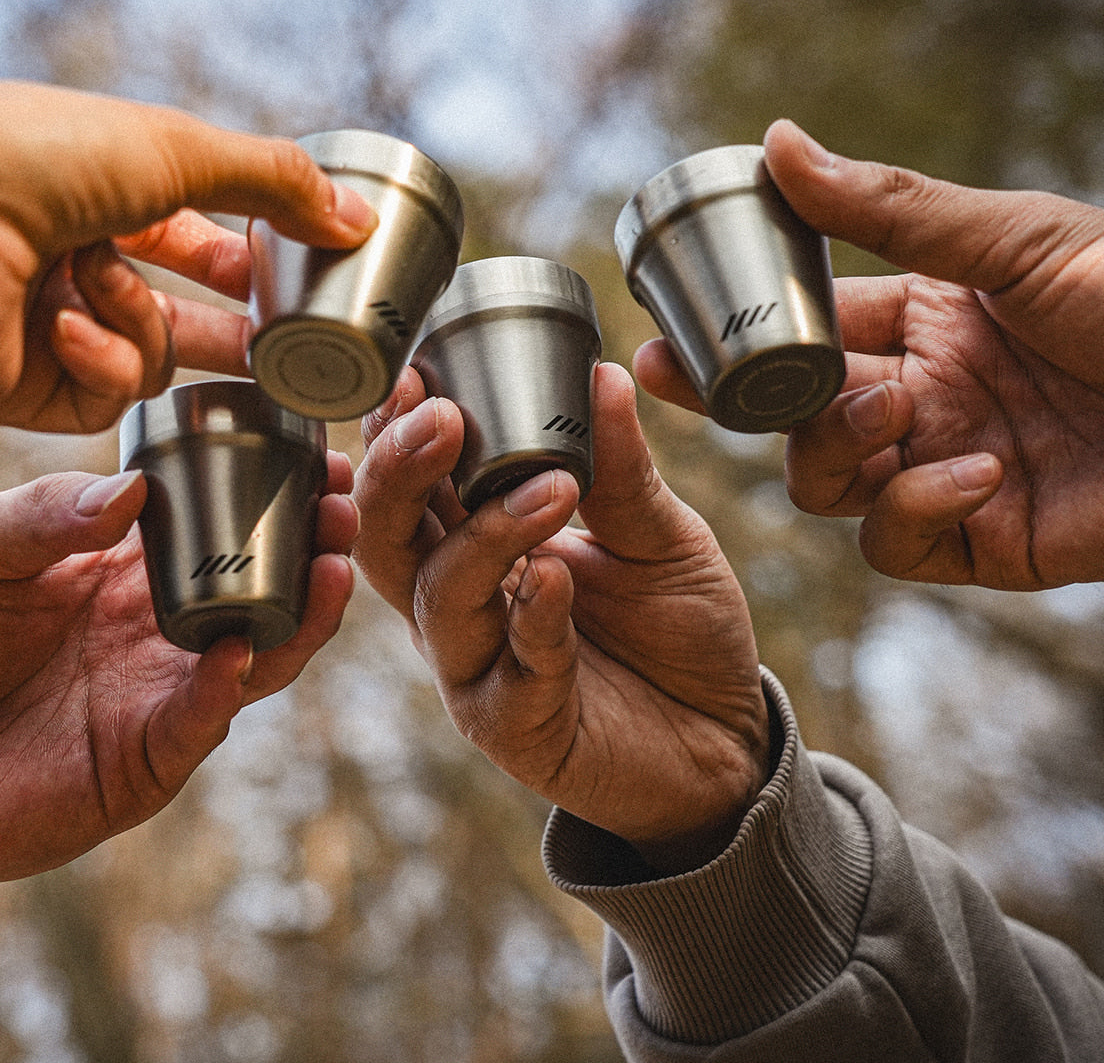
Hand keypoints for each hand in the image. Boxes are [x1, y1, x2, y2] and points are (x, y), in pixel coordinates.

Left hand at [0, 81, 376, 431]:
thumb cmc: (39, 158)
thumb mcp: (177, 149)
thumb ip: (277, 184)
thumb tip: (358, 219)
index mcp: (110, 201)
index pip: (201, 246)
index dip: (252, 267)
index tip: (307, 284)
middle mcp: (84, 268)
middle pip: (191, 320)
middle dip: (238, 335)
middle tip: (288, 352)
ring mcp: (60, 333)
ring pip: (157, 362)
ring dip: (137, 321)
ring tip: (95, 285)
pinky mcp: (36, 392)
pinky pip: (112, 397)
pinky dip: (97, 358)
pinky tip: (57, 324)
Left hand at [0, 461, 357, 898]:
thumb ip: (46, 512)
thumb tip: (133, 488)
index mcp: (132, 572)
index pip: (226, 530)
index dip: (279, 498)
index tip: (320, 461)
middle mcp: (161, 632)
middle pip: (266, 592)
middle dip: (315, 552)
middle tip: (343, 511)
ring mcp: (160, 696)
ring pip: (259, 658)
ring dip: (303, 619)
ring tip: (329, 570)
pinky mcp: (144, 761)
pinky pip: (200, 722)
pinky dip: (224, 690)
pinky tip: (237, 652)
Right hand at [352, 362, 768, 875]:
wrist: (721, 734)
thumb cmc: (675, 627)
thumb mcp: (658, 534)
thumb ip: (620, 470)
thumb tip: (604, 374)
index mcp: (474, 546)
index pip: (411, 484)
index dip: (396, 433)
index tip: (414, 374)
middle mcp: (458, 604)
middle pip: (386, 537)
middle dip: (399, 473)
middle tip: (439, 416)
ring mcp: (478, 669)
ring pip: (440, 597)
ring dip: (486, 536)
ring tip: (548, 489)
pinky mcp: (515, 728)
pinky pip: (510, 670)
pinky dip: (533, 619)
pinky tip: (555, 579)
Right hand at [635, 120, 1103, 588]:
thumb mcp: (1013, 239)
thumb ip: (886, 206)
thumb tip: (775, 143)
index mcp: (926, 322)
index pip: (803, 334)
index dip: (734, 339)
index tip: (666, 342)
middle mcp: (923, 398)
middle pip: (795, 418)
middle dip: (750, 406)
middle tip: (714, 383)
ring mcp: (945, 471)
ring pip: (826, 485)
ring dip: (839, 450)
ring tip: (904, 411)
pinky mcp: (981, 543)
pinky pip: (894, 544)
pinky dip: (915, 509)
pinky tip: (980, 471)